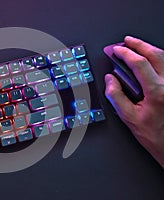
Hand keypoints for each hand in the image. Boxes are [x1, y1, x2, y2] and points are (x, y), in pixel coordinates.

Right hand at [105, 36, 163, 167]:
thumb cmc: (155, 135)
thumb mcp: (128, 118)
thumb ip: (116, 96)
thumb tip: (110, 80)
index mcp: (157, 91)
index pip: (139, 63)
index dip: (125, 53)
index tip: (116, 50)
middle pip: (156, 54)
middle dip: (139, 44)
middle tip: (127, 41)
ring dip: (151, 49)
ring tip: (138, 46)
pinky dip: (160, 59)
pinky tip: (153, 59)